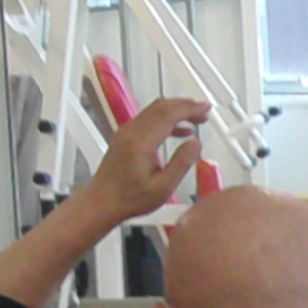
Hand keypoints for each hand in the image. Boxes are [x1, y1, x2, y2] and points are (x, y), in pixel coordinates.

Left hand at [83, 97, 210, 223]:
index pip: (167, 115)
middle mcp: (131, 132)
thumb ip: (181, 163)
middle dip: (184, 105)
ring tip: (195, 119)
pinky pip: (148, 120)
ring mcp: (126, 132)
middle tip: (204, 111)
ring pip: (153, 110)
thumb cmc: (130, 198)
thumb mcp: (163, 187)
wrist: (102, 202)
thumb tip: (195, 144)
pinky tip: (179, 131)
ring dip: (175, 110)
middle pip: (160, 107)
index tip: (205, 107)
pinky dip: (166, 119)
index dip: (189, 108)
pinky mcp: (125, 137)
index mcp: (140, 142)